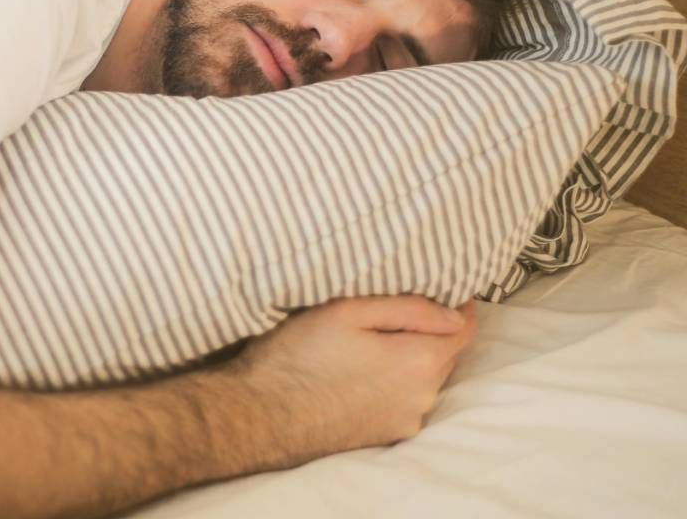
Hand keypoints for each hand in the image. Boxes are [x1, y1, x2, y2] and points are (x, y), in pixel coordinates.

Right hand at [219, 295, 477, 468]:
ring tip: (367, 344)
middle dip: (427, 332)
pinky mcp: (386, 436)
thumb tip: (454, 313)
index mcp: (420, 361)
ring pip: (423, 378)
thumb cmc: (299, 354)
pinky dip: (392, 384)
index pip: (464, 327)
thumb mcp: (348, 311)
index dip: (455, 304)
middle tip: (388, 313)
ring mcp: (405, 421)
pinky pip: (404, 401)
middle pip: (444, 354)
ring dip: (408, 360)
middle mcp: (423, 397)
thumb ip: (409, 308)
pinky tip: (357, 374)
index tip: (436, 289)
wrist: (261, 414)